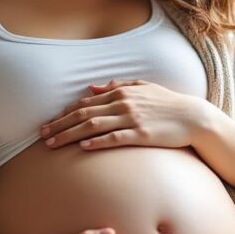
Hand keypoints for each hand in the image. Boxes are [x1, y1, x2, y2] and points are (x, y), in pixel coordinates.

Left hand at [39, 79, 212, 149]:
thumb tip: (92, 88)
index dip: (64, 114)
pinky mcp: (141, 135)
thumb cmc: (167, 104)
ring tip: (52, 144)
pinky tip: (82, 147)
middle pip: (83, 114)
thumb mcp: (142, 88)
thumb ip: (117, 86)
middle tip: (41, 135)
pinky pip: (114, 138)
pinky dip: (97, 141)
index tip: (48, 123)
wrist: (193, 117)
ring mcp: (131, 119)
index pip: (85, 103)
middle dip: (59, 125)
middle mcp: (123, 104)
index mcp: (121, 93)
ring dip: (69, 135)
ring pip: (92, 126)